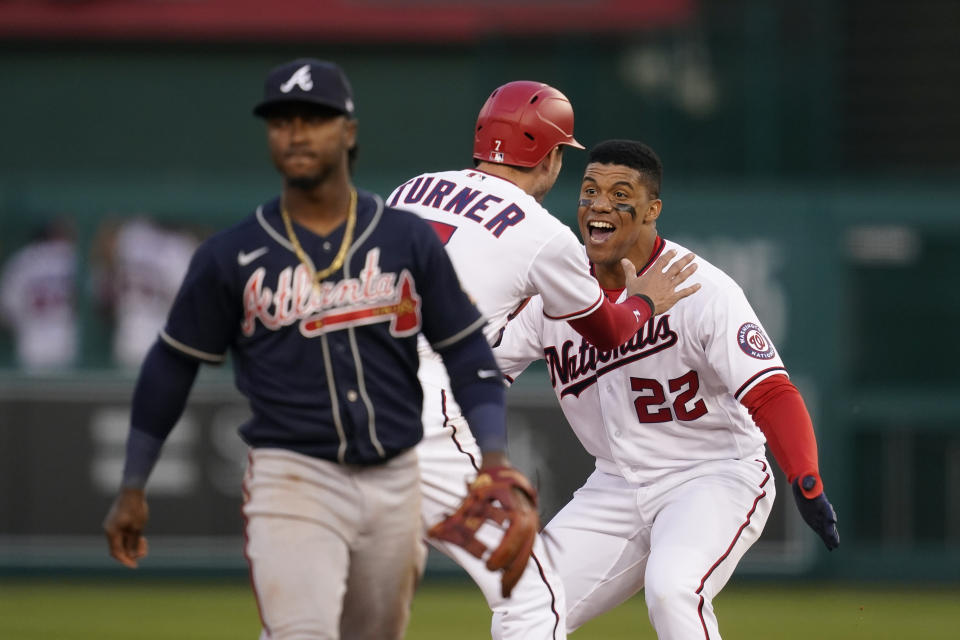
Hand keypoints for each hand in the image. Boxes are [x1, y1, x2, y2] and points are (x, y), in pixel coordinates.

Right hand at [103, 488, 149, 567]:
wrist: (132, 490)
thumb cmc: (136, 508)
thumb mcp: (138, 527)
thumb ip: (134, 542)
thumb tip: (132, 555)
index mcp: (112, 532)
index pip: (117, 553)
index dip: (126, 561)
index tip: (135, 566)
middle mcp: (109, 530)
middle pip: (118, 548)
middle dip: (130, 553)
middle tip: (144, 552)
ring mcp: (112, 526)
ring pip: (121, 542)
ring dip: (132, 546)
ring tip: (145, 544)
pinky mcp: (116, 522)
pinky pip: (122, 535)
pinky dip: (130, 539)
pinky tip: (141, 538)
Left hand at [428, 463, 538, 597]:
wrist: (499, 464)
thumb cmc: (483, 481)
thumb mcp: (470, 498)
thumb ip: (455, 518)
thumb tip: (433, 534)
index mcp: (516, 506)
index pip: (515, 534)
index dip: (504, 553)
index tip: (489, 568)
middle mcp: (529, 514)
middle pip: (526, 547)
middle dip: (515, 570)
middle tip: (503, 589)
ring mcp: (532, 519)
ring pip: (529, 549)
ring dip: (518, 570)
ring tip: (508, 589)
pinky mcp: (530, 524)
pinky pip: (528, 546)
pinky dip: (519, 561)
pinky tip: (511, 576)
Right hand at [623, 249, 700, 314]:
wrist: (641, 307)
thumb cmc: (635, 294)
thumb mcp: (630, 280)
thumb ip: (629, 269)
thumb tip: (624, 259)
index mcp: (654, 273)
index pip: (663, 261)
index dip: (669, 255)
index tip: (675, 251)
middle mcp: (664, 278)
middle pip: (676, 267)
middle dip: (685, 260)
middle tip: (692, 255)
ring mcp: (669, 288)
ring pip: (682, 277)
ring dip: (689, 271)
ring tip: (696, 265)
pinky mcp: (673, 297)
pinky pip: (684, 292)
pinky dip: (692, 289)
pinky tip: (699, 286)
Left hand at [792, 475, 839, 550]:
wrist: (803, 485)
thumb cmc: (804, 481)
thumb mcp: (804, 480)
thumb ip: (808, 482)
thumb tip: (808, 482)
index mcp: (821, 501)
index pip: (826, 509)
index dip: (829, 514)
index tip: (832, 520)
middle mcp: (822, 511)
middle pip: (828, 522)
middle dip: (832, 532)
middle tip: (835, 542)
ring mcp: (819, 517)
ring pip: (826, 529)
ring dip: (830, 538)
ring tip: (835, 546)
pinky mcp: (815, 521)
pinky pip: (821, 531)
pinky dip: (825, 539)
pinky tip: (830, 547)